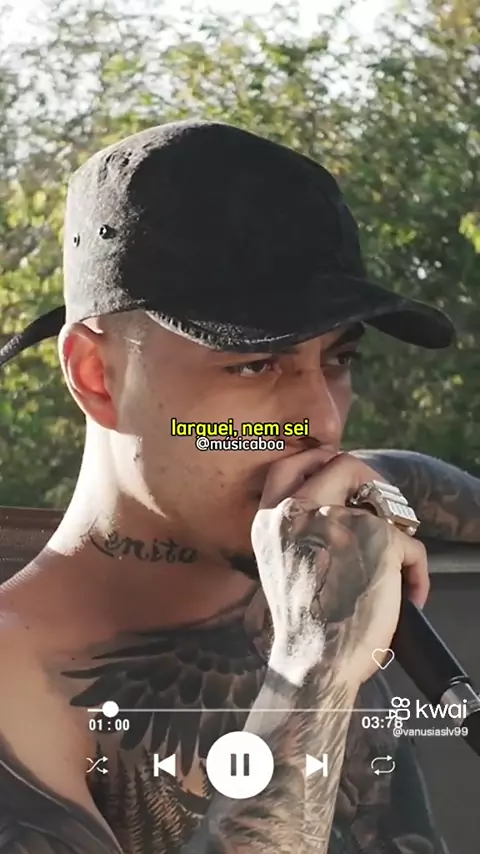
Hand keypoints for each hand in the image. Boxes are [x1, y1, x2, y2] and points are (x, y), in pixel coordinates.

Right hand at [252, 451, 428, 688]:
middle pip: (343, 463)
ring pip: (382, 501)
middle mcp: (299, 512)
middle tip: (379, 506)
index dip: (319, 463)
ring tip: (396, 558)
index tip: (339, 478)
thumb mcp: (280, 565)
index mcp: (271, 522)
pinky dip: (416, 570)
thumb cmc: (301, 626)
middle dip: (369, 479)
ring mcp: (339, 521)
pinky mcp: (377, 539)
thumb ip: (298, 530)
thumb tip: (340, 509)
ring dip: (395, 529)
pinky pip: (410, 542)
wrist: (315, 662)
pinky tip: (409, 593)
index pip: (288, 466)